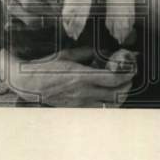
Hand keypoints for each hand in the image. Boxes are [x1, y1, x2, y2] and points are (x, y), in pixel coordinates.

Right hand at [6, 46, 136, 106]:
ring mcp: (81, 103)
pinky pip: (99, 108)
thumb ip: (85, 53)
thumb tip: (101, 51)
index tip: (131, 67)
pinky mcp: (77, 108)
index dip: (127, 74)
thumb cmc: (45, 67)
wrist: (28, 84)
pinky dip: (109, 102)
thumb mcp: (66, 54)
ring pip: (110, 104)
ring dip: (120, 95)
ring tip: (122, 86)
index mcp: (82, 77)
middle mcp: (83, 92)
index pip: (114, 79)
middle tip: (130, 75)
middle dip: (127, 84)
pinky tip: (108, 95)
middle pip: (116, 93)